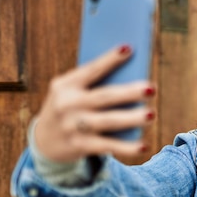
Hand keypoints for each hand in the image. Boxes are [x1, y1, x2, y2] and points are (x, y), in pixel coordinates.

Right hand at [33, 45, 155, 162]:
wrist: (45, 142)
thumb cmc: (71, 108)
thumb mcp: (73, 93)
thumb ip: (96, 86)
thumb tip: (135, 80)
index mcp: (66, 85)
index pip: (91, 69)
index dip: (110, 59)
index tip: (129, 48)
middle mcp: (67, 104)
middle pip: (104, 96)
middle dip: (129, 92)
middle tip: (151, 89)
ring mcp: (73, 126)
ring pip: (108, 121)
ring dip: (131, 118)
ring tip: (151, 114)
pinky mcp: (79, 145)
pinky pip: (107, 146)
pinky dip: (127, 148)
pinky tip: (144, 146)